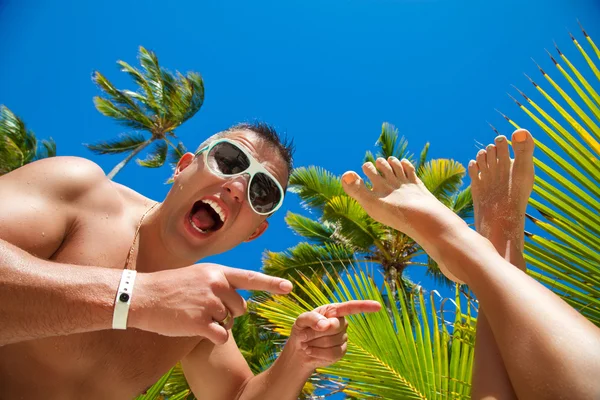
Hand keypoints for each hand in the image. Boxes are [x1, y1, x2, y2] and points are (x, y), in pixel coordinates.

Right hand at [131, 263, 292, 343]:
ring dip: (216, 324)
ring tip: (193, 314)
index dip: (271, 284)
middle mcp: (216, 284)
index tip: (289, 288)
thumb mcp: (196, 275)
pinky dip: (213, 337)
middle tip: (203, 309)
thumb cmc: (168, 287)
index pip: (250, 277)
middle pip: (241, 307)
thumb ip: (217, 281)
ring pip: (229, 322)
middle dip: (229, 313)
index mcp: (217, 271)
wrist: (140, 296)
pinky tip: (195, 328)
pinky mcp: (200, 322)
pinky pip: (222, 336)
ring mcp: (209, 303)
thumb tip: (237, 298)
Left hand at [287, 300, 380, 370]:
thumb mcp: (301, 320)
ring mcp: (343, 338)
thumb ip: (312, 318)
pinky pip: (333, 353)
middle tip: (304, 335)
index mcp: (334, 310)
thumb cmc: (302, 330)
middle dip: (316, 332)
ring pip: (333, 341)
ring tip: (306, 343)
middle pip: (335, 327)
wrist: (299, 351)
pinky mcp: (341, 352)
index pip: (351, 307)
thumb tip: (326, 324)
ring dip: (315, 344)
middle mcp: (341, 323)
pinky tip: (311, 351)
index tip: (378, 306)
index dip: (365, 306)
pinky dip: (318, 353)